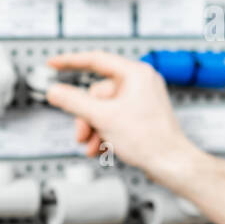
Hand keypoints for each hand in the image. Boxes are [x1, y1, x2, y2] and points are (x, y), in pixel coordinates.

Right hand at [44, 51, 201, 186]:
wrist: (172, 164)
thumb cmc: (150, 139)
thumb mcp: (102, 118)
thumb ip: (73, 102)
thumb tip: (54, 91)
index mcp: (135, 74)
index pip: (96, 60)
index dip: (70, 62)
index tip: (53, 63)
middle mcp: (140, 83)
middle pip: (97, 93)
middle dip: (85, 117)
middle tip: (81, 135)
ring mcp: (141, 100)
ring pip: (103, 108)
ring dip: (93, 128)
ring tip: (91, 146)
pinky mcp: (141, 116)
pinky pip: (114, 117)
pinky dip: (104, 132)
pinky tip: (101, 148)